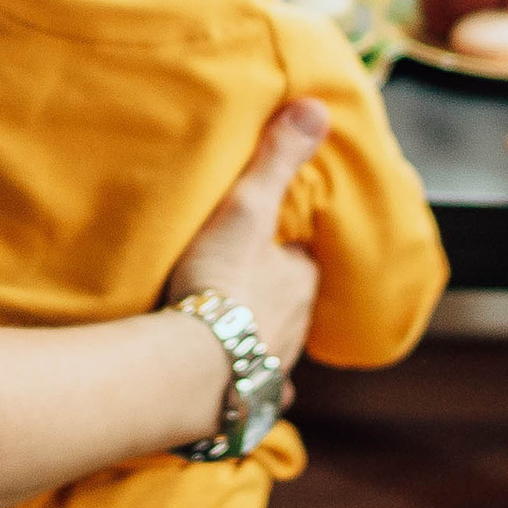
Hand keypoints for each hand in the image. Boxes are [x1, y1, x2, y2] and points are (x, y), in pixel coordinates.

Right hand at [165, 99, 327, 370]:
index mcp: (301, 281)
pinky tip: (253, 390)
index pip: (304, 258)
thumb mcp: (246, 208)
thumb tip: (319, 107)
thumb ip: (277, 159)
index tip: (267, 240)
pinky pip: (263, 394)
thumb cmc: (218, 282)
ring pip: (279, 345)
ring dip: (263, 334)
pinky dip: (260, 389)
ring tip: (239, 326)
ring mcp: (274, 366)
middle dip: (276, 293)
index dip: (288, 249)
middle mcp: (296, 326)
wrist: (188, 366)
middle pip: (293, 303)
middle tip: (246, 279)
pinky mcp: (248, 399)